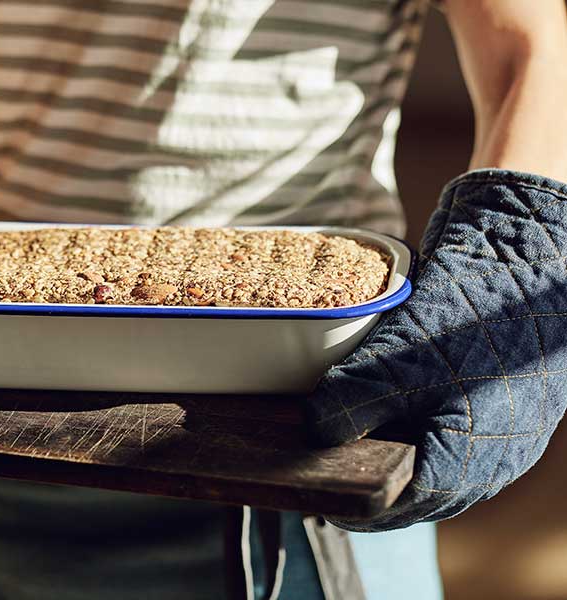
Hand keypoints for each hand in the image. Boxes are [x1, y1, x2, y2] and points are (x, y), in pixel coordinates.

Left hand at [304, 170, 566, 530]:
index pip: (403, 507)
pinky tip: (383, 410)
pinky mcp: (498, 401)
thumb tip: (314, 436)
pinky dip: (413, 430)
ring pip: (435, 463)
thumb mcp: (400, 359)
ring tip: (346, 442)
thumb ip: (353, 404)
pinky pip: (450, 434)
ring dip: (392, 456)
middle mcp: (492, 458)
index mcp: (471, 462)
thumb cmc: (474, 312)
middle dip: (371, 481)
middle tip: (324, 469)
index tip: (319, 494)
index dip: (358, 505)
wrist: (531, 250)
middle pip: (420, 492)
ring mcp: (501, 431)